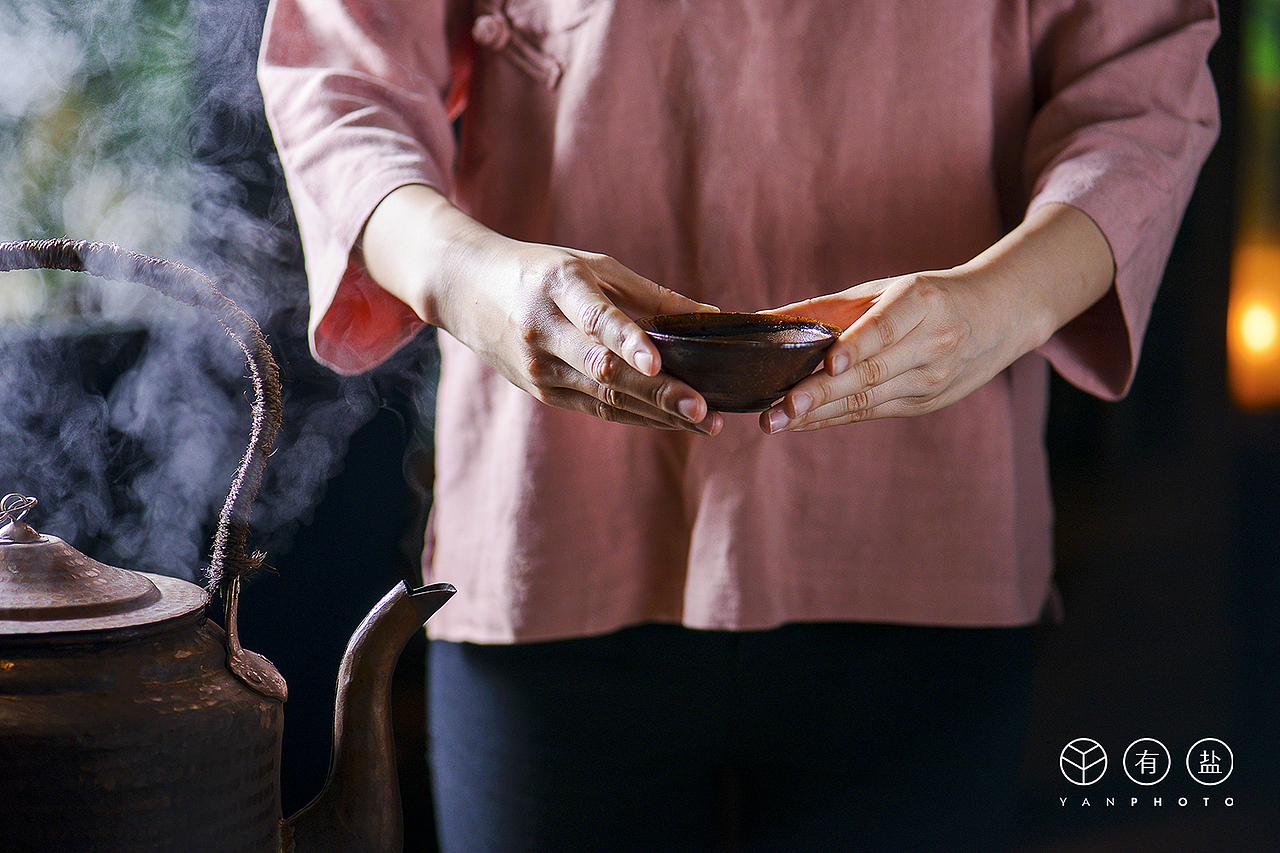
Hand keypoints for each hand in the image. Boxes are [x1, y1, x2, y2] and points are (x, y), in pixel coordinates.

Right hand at [362, 184, 723, 433]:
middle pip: (605, 369)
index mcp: (558, 286)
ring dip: (657, 412)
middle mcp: (544, 330)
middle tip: (704, 409)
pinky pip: (596, 408)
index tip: (658, 360)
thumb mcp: (591, 265)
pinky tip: (672, 421)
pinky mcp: (540, 391)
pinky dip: (637, 415)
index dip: (628, 340)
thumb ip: (650, 293)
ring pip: (604, 397)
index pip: (597, 318)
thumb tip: (712, 315)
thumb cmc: (541, 270)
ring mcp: (539, 366)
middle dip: (658, 391)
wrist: (464, 289)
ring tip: (703, 421)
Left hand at [760, 202, 1115, 432]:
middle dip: (821, 393)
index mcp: (923, 303)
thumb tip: (765, 321)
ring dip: (819, 413)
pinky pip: (871, 412)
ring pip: (869, 399)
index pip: (887, 328)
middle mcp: (932, 344)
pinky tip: (799, 423)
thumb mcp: (885, 290)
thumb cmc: (927, 297)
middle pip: (872, 372)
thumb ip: (828, 308)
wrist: (1000, 316)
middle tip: (779, 408)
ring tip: (777, 421)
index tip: (830, 362)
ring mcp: (932, 379)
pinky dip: (832, 419)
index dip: (858, 346)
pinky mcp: (925, 404)